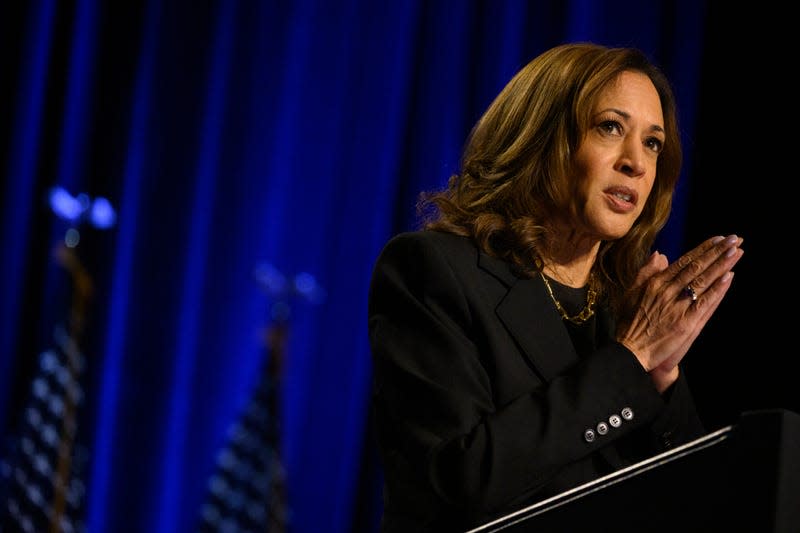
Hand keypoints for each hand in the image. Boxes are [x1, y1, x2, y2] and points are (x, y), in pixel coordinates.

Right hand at [616, 234, 743, 390]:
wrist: (630, 351)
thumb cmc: (629, 323)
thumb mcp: (631, 293)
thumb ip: (645, 272)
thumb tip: (660, 255)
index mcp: (655, 283)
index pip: (684, 262)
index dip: (702, 249)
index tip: (718, 239)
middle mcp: (666, 292)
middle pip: (696, 267)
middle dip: (717, 252)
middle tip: (734, 239)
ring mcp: (677, 307)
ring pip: (703, 281)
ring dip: (721, 265)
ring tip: (737, 251)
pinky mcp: (685, 323)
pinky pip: (705, 303)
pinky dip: (717, 290)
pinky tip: (729, 277)